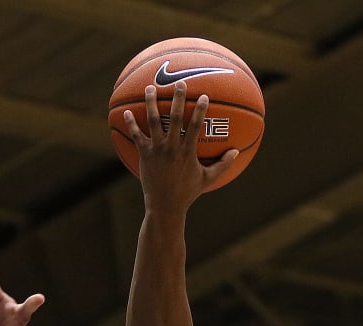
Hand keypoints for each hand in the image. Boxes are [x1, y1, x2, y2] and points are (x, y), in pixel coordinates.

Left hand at [121, 81, 237, 209]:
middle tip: (179, 83)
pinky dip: (131, 124)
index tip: (203, 96)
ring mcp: (157, 150)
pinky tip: (125, 112)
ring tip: (149, 88)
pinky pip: (136, 136)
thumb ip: (222, 165)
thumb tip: (236, 152)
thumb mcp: (207, 180)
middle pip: (175, 118)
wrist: (165, 207)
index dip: (200, 110)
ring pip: (153, 121)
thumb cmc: (187, 193)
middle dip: (178, 99)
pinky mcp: (144, 155)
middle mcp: (172, 148)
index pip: (196, 126)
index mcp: (188, 152)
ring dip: (151, 103)